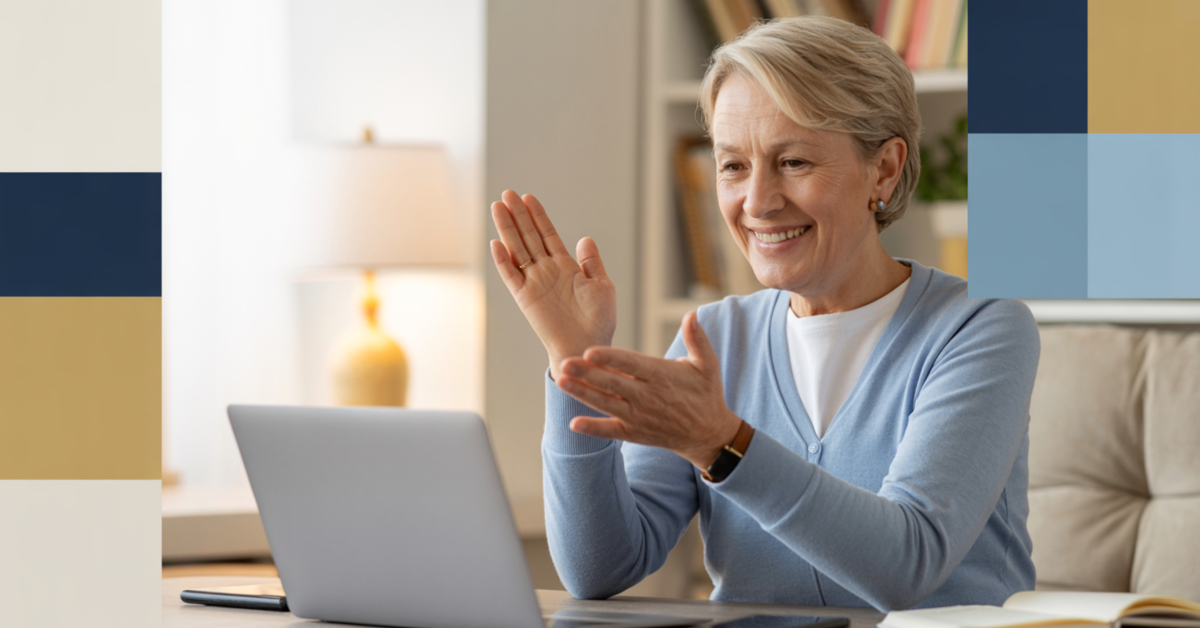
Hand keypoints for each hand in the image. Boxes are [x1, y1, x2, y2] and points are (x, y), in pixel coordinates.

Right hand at [490, 190, 616, 378]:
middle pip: (528, 236)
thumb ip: (592, 262)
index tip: (528, 197)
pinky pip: (511, 276)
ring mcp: (534, 283)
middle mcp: (546, 271)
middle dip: (518, 215)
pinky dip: (503, 261)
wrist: (587, 347)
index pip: (547, 234)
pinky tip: (497, 243)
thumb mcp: (601, 286)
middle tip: (507, 193)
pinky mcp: (525, 299)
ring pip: (517, 250)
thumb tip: (584, 239)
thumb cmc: (598, 321)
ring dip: (507, 229)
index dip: (538, 216)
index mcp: (565, 266)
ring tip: (498, 207)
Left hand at [556, 310, 741, 468]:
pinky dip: (592, 428)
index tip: (590, 350)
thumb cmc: (706, 393)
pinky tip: (573, 423)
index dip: (610, 358)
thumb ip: (697, 339)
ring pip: (606, 404)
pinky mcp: (634, 432)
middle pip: (612, 383)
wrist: (707, 433)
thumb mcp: (707, 365)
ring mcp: (639, 417)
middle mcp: (648, 397)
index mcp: (662, 376)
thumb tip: (691, 314)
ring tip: (560, 382)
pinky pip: (610, 431)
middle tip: (564, 362)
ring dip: (582, 393)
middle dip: (587, 373)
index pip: (631, 364)